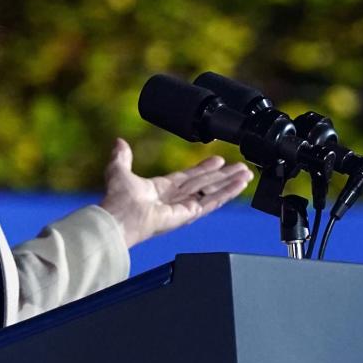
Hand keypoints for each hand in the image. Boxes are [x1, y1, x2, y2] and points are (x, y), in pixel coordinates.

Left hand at [100, 138, 251, 248]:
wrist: (119, 219)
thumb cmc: (117, 201)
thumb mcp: (119, 171)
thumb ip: (122, 157)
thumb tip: (119, 142)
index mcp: (160, 189)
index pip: (188, 176)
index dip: (204, 168)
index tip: (218, 160)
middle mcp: (174, 199)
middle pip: (205, 184)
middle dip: (224, 175)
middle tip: (240, 167)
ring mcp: (183, 207)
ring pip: (212, 192)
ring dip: (230, 183)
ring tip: (246, 174)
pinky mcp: (190, 214)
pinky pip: (212, 201)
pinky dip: (227, 192)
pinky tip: (240, 184)